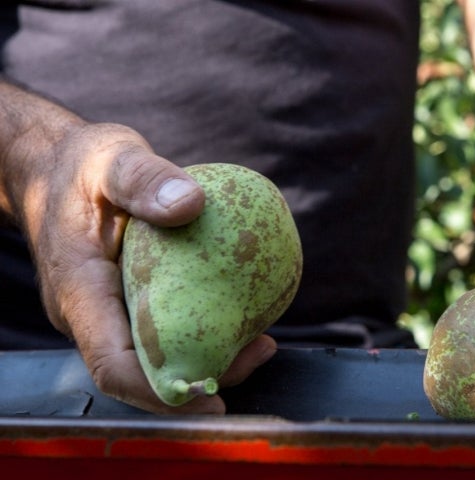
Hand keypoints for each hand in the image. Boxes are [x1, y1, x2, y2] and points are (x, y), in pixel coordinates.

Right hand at [24, 122, 275, 413]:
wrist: (57, 168)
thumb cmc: (81, 164)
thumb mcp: (110, 158)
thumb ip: (143, 178)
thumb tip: (191, 203)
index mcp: (79, 292)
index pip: (112, 364)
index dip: (159, 392)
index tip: (210, 396)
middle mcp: (92, 314)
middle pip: (143, 372)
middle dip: (199, 379)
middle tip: (260, 352)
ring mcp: (111, 311)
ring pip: (158, 355)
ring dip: (209, 358)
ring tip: (263, 342)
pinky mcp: (130, 300)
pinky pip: (168, 326)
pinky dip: (205, 330)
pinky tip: (246, 315)